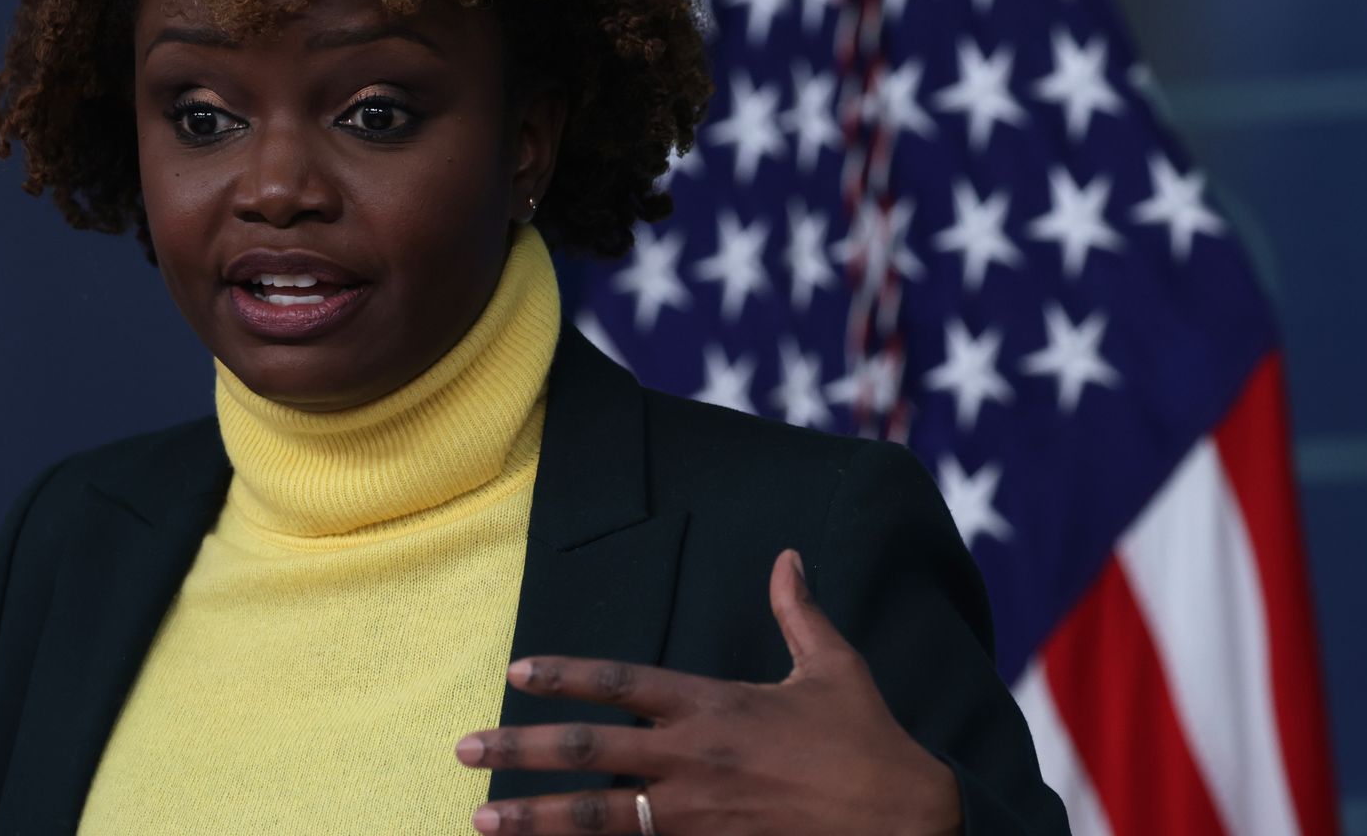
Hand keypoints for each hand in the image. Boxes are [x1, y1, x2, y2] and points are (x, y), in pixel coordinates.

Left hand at [455, 549, 962, 834]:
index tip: (517, 672)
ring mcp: (697, 815)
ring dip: (534, 819)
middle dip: (520, 750)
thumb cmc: (868, 742)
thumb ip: (798, 612)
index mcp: (716, 706)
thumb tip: (788, 558)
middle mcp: (694, 759)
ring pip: (597, 817)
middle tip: (463, 750)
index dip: (566, 676)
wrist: (903, 822)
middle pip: (589, 752)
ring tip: (482, 820)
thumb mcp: (834, 667)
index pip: (624, 683)